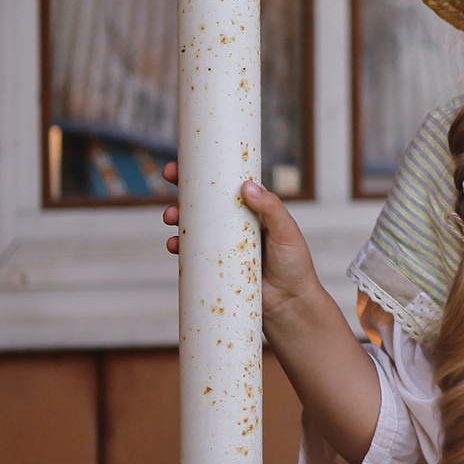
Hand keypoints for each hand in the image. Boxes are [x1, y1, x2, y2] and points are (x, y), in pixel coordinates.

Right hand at [158, 161, 324, 322]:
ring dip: (177, 216)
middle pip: (205, 202)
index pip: (228, 186)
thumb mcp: (287, 232)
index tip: (191, 159)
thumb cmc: (294, 264)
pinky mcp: (214, 267)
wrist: (289, 304)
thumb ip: (272, 208)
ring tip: (172, 215)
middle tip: (170, 176)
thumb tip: (247, 185)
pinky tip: (174, 245)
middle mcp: (234, 225)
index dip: (209, 172)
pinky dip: (178, 247)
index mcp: (252, 211)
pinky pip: (191, 253)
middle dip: (184, 188)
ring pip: (193, 226)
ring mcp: (222, 246)